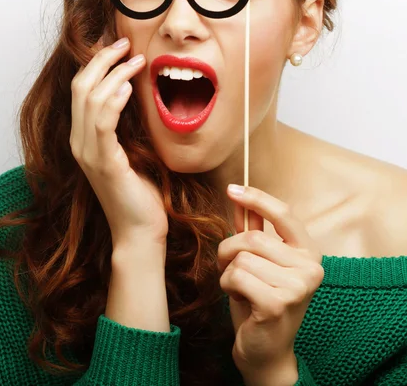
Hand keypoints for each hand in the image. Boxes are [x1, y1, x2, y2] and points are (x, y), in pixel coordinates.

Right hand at [70, 32, 168, 249]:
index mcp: (83, 138)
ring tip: (136, 60)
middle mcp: (79, 142)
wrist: (140, 230)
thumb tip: (133, 92)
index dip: (96, 64)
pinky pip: (103, 123)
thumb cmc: (139, 191)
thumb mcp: (130, 150)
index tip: (119, 47)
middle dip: (102, 60)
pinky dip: (114, 100)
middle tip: (125, 43)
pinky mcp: (104, 163)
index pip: (80, 90)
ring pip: (90, 99)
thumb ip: (124, 125)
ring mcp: (87, 153)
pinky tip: (128, 88)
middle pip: (80, 87)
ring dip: (114, 73)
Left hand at [217, 185, 323, 381]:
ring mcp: (298, 286)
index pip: (283, 213)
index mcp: (309, 251)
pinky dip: (228, 285)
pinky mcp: (279, 303)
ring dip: (228, 271)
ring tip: (240, 287)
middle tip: (230, 267)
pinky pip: (237, 275)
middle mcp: (310, 267)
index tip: (232, 188)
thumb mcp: (258, 260)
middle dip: (229, 250)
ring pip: (242, 257)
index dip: (256, 197)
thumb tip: (239, 195)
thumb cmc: (260, 300)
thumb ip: (252, 227)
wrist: (265, 350)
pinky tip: (240, 299)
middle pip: (253, 237)